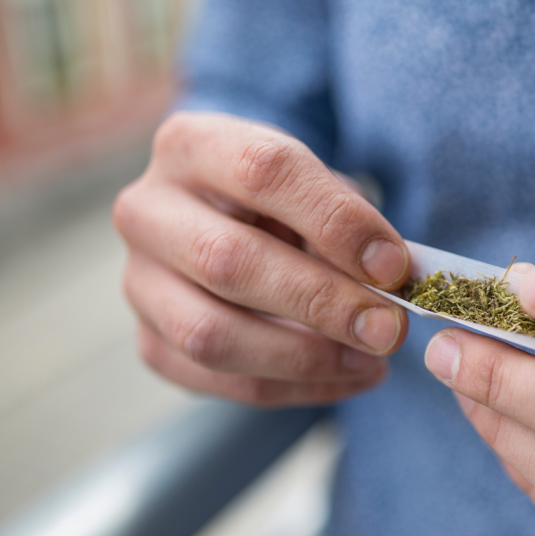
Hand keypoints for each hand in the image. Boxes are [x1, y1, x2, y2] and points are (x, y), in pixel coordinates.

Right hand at [114, 112, 409, 404]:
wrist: (231, 226)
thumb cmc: (287, 204)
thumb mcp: (318, 190)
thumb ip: (350, 225)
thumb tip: (395, 280)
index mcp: (192, 146)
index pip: (262, 171)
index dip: (335, 221)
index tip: (394, 266)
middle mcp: (147, 211)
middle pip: (228, 260)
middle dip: (322, 301)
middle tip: (389, 327)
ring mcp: (139, 282)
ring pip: (211, 334)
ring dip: (305, 357)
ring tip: (374, 360)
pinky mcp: (150, 343)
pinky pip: (220, 382)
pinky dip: (295, 388)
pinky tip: (349, 378)